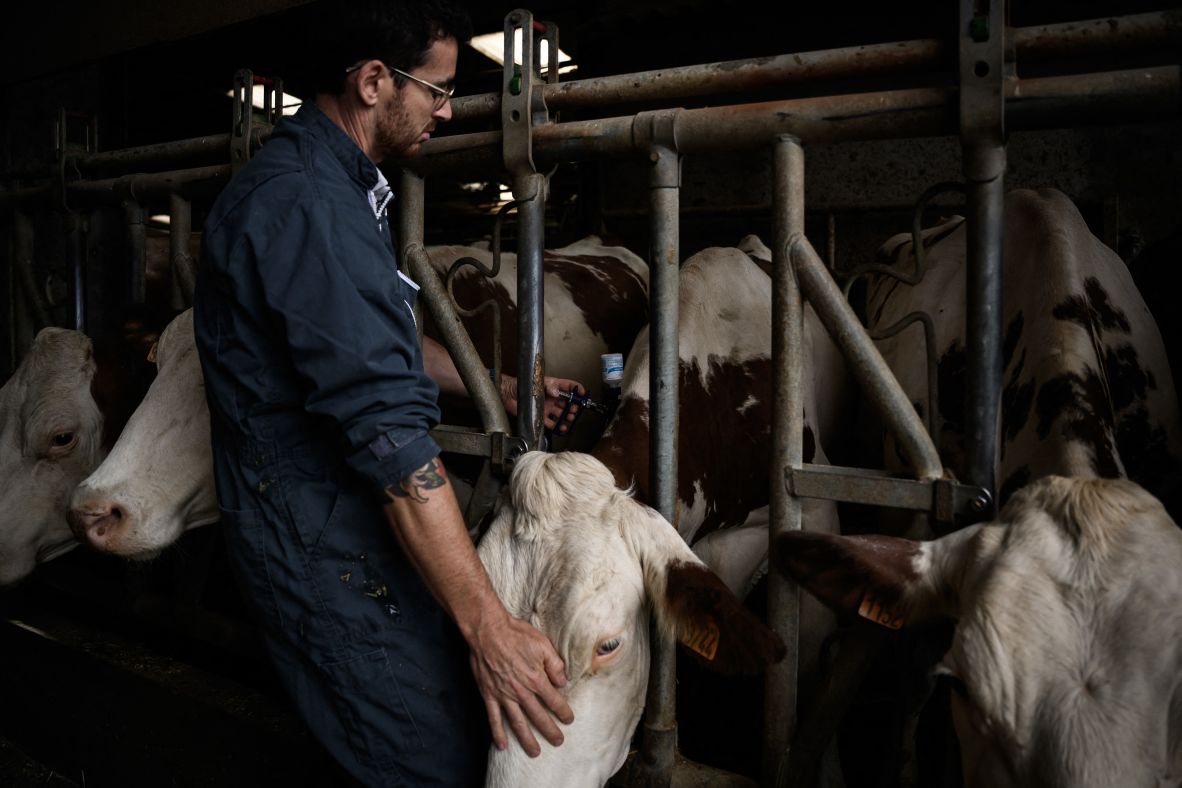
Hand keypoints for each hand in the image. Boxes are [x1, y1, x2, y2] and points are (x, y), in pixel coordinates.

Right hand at [469, 612, 573, 755]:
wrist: (487, 631)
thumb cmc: (516, 635)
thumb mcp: (542, 645)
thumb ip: (555, 665)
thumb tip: (562, 682)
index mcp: (536, 679)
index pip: (554, 701)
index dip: (563, 712)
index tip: (569, 720)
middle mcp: (521, 692)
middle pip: (538, 716)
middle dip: (550, 730)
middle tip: (558, 742)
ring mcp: (504, 696)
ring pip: (518, 723)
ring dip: (527, 739)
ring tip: (535, 752)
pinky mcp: (489, 695)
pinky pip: (493, 718)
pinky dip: (498, 733)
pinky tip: (502, 746)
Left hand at [499, 375, 584, 434]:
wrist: (507, 393)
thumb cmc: (520, 384)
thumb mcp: (536, 382)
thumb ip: (548, 386)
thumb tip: (557, 392)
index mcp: (553, 386)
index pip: (569, 386)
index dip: (577, 389)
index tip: (582, 393)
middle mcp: (552, 397)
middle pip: (567, 402)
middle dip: (573, 406)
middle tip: (575, 410)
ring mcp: (547, 407)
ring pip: (561, 413)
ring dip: (567, 416)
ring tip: (570, 419)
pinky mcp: (541, 416)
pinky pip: (552, 422)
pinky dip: (558, 426)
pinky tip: (562, 428)